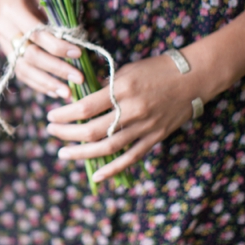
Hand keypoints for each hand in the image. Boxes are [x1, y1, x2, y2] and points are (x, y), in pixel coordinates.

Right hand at [0, 0, 84, 99]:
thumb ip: (56, 16)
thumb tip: (78, 39)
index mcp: (13, 8)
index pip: (37, 33)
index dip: (58, 46)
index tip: (79, 53)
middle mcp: (4, 27)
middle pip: (30, 55)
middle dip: (56, 69)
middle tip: (78, 78)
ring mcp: (2, 42)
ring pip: (23, 68)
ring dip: (47, 83)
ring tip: (67, 93)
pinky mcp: (5, 52)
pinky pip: (20, 73)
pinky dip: (38, 84)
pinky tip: (54, 92)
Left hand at [45, 53, 205, 182]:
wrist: (194, 77)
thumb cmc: (157, 69)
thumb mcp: (126, 70)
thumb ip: (105, 87)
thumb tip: (80, 100)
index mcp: (122, 88)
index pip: (84, 107)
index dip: (63, 114)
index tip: (50, 115)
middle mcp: (132, 110)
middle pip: (91, 130)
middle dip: (66, 133)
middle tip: (51, 132)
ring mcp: (145, 127)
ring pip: (107, 148)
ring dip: (82, 153)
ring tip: (64, 153)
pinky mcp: (155, 138)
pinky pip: (130, 158)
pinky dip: (112, 169)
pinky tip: (96, 176)